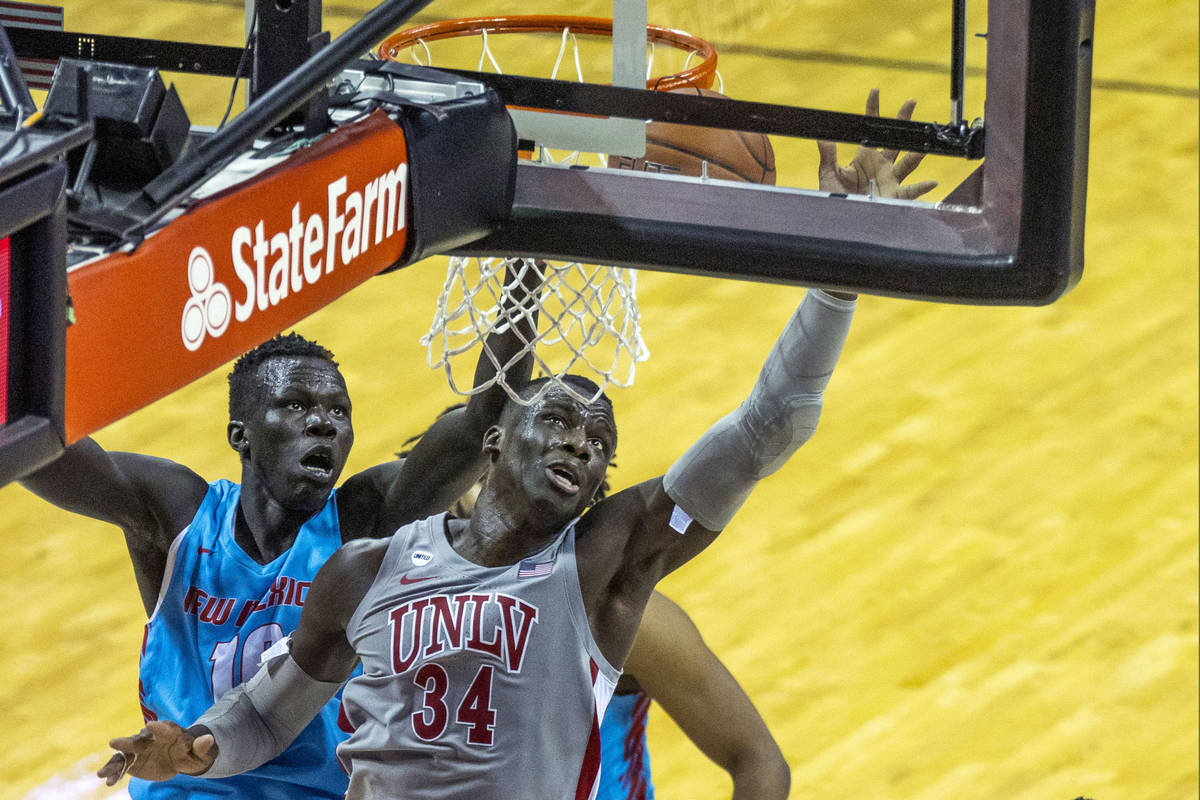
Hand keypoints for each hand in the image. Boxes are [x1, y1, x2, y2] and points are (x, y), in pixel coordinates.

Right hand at [97, 721, 215, 785]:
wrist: (181, 757)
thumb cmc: (193, 752)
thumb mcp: (202, 752)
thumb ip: (202, 746)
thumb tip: (208, 739)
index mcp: (170, 732)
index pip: (165, 729)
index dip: (159, 728)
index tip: (152, 726)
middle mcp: (151, 738)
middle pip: (139, 739)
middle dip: (127, 742)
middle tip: (113, 743)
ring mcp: (140, 749)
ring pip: (125, 755)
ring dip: (114, 762)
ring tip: (102, 773)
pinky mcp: (133, 761)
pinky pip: (121, 767)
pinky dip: (114, 773)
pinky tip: (108, 781)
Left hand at [817, 88, 938, 199]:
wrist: (838, 217)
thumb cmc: (834, 195)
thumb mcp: (828, 173)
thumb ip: (827, 154)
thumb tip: (822, 135)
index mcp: (864, 156)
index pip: (870, 128)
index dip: (873, 109)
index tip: (875, 91)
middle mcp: (881, 165)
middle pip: (895, 139)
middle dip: (903, 121)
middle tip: (911, 102)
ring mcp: (889, 179)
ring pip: (907, 163)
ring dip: (916, 154)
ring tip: (924, 145)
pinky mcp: (893, 196)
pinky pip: (910, 191)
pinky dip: (922, 188)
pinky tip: (932, 182)